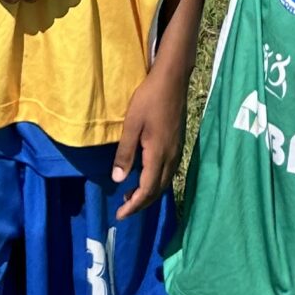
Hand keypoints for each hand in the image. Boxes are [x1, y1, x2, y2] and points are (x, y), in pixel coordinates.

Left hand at [112, 63, 187, 219]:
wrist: (173, 79)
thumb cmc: (149, 98)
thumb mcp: (132, 125)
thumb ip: (125, 153)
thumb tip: (117, 180)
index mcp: (159, 155)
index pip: (147, 190)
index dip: (134, 206)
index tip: (119, 215)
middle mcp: (171, 157)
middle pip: (158, 190)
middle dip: (141, 203)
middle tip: (123, 209)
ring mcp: (177, 150)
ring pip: (164, 182)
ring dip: (148, 193)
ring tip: (131, 195)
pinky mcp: (177, 143)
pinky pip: (168, 172)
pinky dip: (156, 181)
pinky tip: (146, 175)